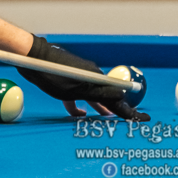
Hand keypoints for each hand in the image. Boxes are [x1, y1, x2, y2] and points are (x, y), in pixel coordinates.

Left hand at [16, 35, 150, 121]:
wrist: (33, 58)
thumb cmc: (54, 74)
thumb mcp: (77, 89)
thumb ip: (99, 94)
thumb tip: (121, 96)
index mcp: (97, 79)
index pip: (118, 98)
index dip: (130, 110)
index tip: (144, 117)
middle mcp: (92, 77)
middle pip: (107, 97)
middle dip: (117, 109)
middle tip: (129, 119)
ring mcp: (80, 78)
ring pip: (93, 96)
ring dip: (99, 108)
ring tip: (105, 119)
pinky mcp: (68, 79)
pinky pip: (78, 95)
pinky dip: (80, 105)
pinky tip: (80, 113)